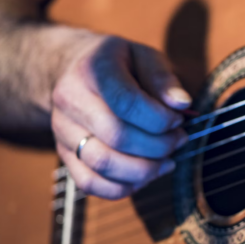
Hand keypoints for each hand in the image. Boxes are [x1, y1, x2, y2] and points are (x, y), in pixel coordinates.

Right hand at [51, 33, 190, 198]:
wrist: (76, 71)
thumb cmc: (120, 65)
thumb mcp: (145, 56)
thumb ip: (163, 79)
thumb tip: (182, 105)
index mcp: (93, 70)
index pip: (126, 103)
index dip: (160, 119)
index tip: (178, 120)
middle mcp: (70, 100)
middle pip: (117, 137)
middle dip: (159, 146)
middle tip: (179, 140)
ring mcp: (62, 130)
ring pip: (103, 164)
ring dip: (144, 170)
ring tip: (167, 160)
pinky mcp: (63, 154)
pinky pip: (90, 183)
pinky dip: (123, 187)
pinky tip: (145, 175)